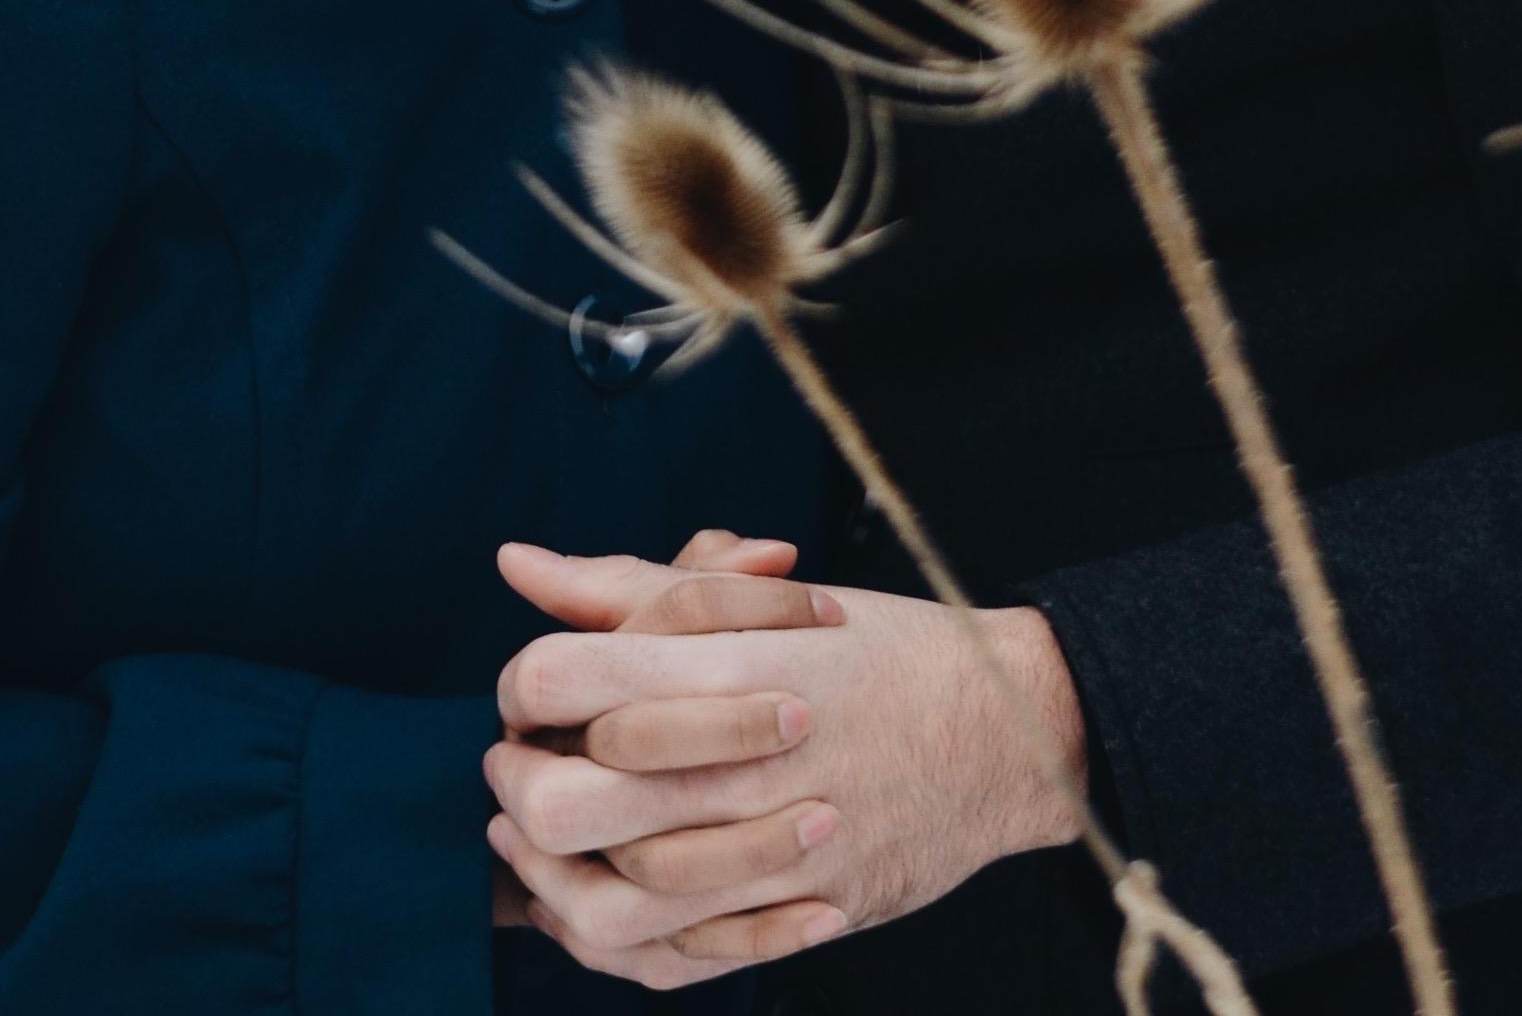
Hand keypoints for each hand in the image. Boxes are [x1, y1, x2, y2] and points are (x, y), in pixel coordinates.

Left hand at [489, 547, 1087, 980]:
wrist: (1006, 724)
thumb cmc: (873, 646)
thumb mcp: (759, 595)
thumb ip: (630, 585)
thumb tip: (515, 562)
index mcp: (726, 663)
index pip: (564, 677)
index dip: (522, 685)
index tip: (528, 693)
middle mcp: (743, 759)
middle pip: (567, 802)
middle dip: (520, 789)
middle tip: (519, 769)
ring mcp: (777, 847)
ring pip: (614, 903)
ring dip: (556, 881)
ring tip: (547, 846)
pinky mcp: (808, 910)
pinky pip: (686, 958)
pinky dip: (625, 947)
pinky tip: (604, 904)